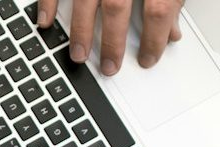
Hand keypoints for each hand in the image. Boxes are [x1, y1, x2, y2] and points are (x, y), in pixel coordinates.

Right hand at [36, 0, 183, 74]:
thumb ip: (171, 1)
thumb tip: (172, 31)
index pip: (158, 11)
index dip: (155, 39)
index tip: (148, 59)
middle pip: (118, 9)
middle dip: (112, 43)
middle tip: (109, 67)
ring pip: (86, 1)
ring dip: (80, 31)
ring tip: (78, 55)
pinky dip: (48, 4)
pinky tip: (47, 23)